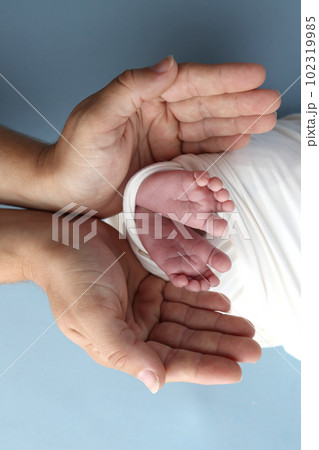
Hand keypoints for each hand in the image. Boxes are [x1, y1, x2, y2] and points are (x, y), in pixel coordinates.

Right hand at [17, 210, 260, 392]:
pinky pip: (181, 295)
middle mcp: (136, 328)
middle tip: (253, 347)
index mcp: (122, 344)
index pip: (170, 361)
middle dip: (219, 344)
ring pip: (188, 318)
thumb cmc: (71, 278)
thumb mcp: (93, 316)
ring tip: (245, 326)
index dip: (203, 367)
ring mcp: (144, 305)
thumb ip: (124, 350)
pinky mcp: (149, 283)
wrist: (63, 238)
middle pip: (186, 340)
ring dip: (216, 323)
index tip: (236, 369)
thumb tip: (155, 382)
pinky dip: (201, 299)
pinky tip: (221, 302)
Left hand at [43, 56, 279, 216]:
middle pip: (205, 104)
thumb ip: (129, 88)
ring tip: (265, 120)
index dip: (223, 79)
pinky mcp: (167, 163)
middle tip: (270, 102)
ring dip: (237, 123)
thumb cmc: (76, 156)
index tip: (254, 76)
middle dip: (239, 102)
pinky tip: (241, 140)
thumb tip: (168, 64)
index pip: (189, 83)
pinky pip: (200, 151)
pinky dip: (221, 146)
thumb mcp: (97, 117)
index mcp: (142, 97)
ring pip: (207, 127)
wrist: (68, 192)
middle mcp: (157, 115)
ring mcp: (164, 139)